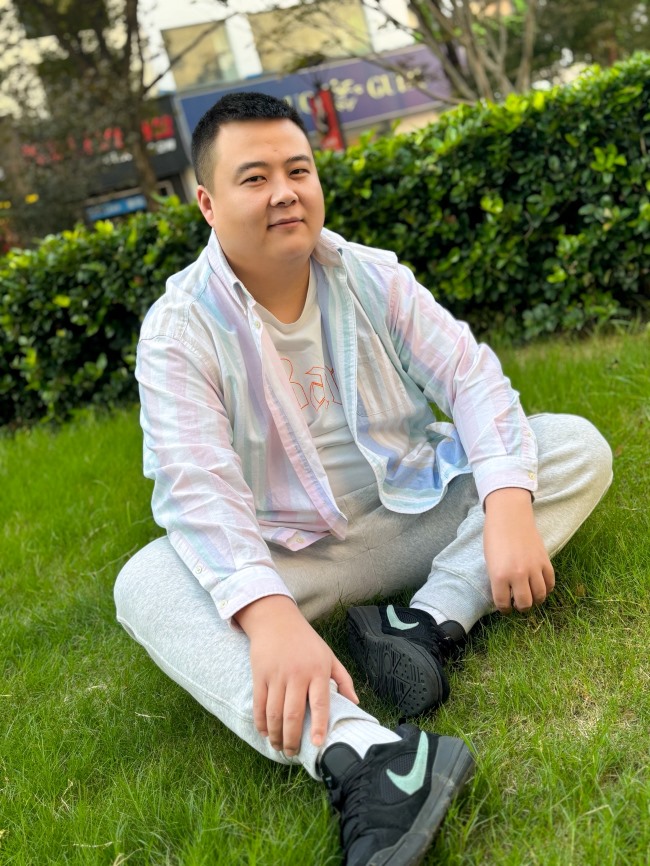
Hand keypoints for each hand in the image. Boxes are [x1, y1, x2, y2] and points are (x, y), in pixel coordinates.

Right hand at [235, 595, 358, 756]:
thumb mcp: (329, 655)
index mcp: (317, 670)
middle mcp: (297, 674)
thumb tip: (356, 704)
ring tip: (279, 747)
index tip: (317, 743)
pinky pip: (259, 704)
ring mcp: (276, 675)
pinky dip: (261, 722)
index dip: (318, 725)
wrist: (276, 620)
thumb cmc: (306, 641)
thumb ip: (343, 680)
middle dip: (291, 739)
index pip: (320, 703)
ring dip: (275, 735)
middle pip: (292, 714)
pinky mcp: (260, 675)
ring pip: (274, 713)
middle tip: (292, 753)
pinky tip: (265, 733)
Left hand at [483, 487, 554, 613]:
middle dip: (521, 607)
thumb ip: (497, 580)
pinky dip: (547, 588)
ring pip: (540, 596)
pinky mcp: (545, 561)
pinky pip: (550, 583)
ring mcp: (533, 568)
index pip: (503, 603)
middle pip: (525, 604)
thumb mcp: (490, 562)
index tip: (505, 607)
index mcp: (499, 576)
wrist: (509, 516)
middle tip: (518, 603)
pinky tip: (541, 587)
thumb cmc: (494, 537)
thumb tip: (507, 595)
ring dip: (535, 600)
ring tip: (530, 596)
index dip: (504, 608)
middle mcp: (517, 575)